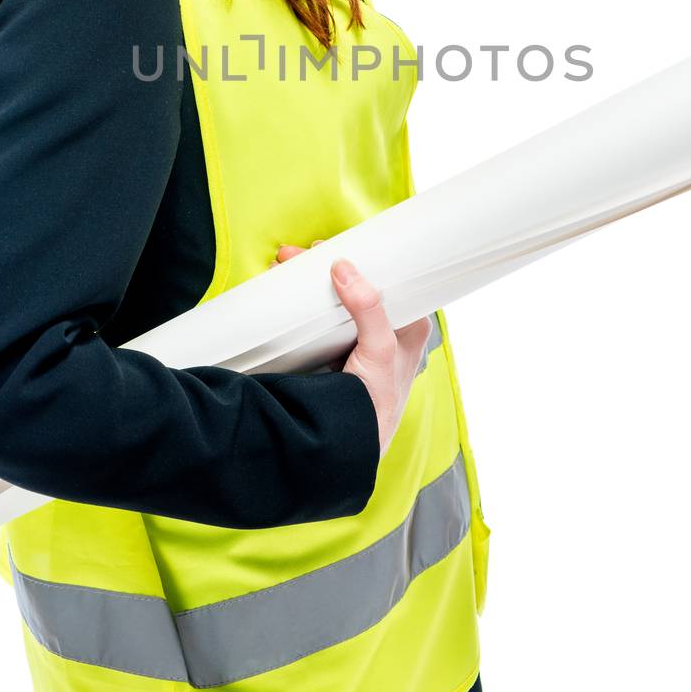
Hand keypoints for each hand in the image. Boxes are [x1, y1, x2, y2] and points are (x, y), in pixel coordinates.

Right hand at [275, 244, 432, 456]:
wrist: (348, 445)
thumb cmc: (376, 403)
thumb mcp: (380, 353)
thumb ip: (370, 311)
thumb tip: (346, 269)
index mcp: (409, 323)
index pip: (388, 276)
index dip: (361, 256)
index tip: (327, 247)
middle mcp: (386, 326)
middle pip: (356, 282)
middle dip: (321, 265)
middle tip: (291, 256)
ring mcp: (358, 336)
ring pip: (335, 296)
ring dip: (308, 281)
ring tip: (281, 268)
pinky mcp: (337, 348)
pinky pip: (321, 315)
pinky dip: (302, 302)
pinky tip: (283, 292)